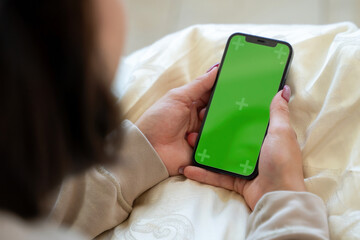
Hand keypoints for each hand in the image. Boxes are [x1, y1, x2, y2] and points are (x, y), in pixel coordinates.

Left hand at [135, 65, 218, 175]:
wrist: (149, 148)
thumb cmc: (158, 120)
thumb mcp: (178, 97)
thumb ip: (199, 84)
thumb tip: (217, 69)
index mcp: (193, 104)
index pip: (213, 94)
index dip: (223, 89)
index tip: (235, 84)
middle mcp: (200, 119)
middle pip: (219, 111)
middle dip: (220, 108)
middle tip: (218, 105)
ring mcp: (202, 135)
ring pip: (220, 127)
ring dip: (213, 124)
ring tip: (200, 121)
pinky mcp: (204, 151)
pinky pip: (217, 145)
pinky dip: (210, 140)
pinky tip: (193, 137)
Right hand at [183, 86, 305, 209]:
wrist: (277, 197)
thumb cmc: (282, 163)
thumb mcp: (281, 133)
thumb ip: (278, 113)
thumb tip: (283, 90)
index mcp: (267, 135)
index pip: (250, 119)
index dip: (237, 111)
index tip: (221, 101)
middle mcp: (256, 148)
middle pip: (232, 135)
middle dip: (215, 129)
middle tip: (199, 120)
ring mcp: (245, 164)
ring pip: (221, 154)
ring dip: (205, 149)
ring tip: (191, 141)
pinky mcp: (237, 180)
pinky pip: (217, 174)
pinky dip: (204, 173)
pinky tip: (190, 168)